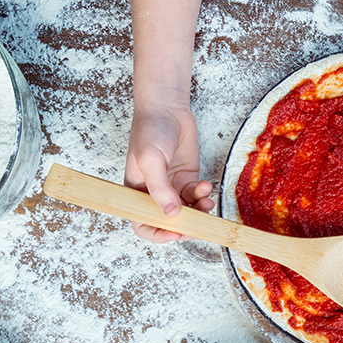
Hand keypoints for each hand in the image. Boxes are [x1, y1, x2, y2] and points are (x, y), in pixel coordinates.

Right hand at [124, 103, 213, 242]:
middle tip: (198, 226)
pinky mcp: (187, 179)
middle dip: (184, 227)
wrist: (168, 108)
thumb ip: (160, 188)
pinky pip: (196, 197)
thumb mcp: (150, 159)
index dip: (156, 233)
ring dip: (198, 212)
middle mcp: (153, 193)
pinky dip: (203, 195)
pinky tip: (205, 184)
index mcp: (136, 192)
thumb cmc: (150, 130)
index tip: (173, 234)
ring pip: (186, 212)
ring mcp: (171, 187)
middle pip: (168, 222)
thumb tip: (171, 214)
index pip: (141, 223)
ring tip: (206, 202)